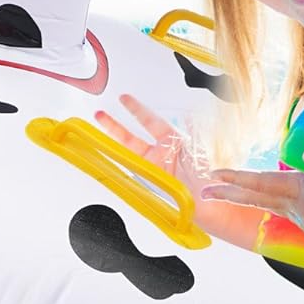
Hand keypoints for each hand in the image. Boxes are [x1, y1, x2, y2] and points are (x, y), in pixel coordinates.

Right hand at [93, 93, 213, 200]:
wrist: (206, 203)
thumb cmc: (206, 178)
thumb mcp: (200, 151)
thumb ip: (193, 135)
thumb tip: (190, 119)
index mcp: (172, 141)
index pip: (150, 121)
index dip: (137, 110)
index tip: (125, 99)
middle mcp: (159, 154)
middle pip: (131, 137)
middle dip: (115, 125)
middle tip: (100, 114)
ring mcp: (152, 168)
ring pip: (127, 152)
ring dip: (112, 144)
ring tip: (96, 136)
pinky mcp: (148, 182)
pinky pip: (130, 170)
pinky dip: (118, 164)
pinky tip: (107, 157)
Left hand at [202, 147, 303, 267]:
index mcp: (294, 190)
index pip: (257, 181)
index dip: (234, 176)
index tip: (212, 174)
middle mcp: (289, 203)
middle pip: (251, 195)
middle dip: (227, 191)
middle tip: (204, 192)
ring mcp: (296, 213)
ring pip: (261, 202)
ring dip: (241, 196)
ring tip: (226, 194)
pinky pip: (275, 208)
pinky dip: (263, 203)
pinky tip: (266, 203)